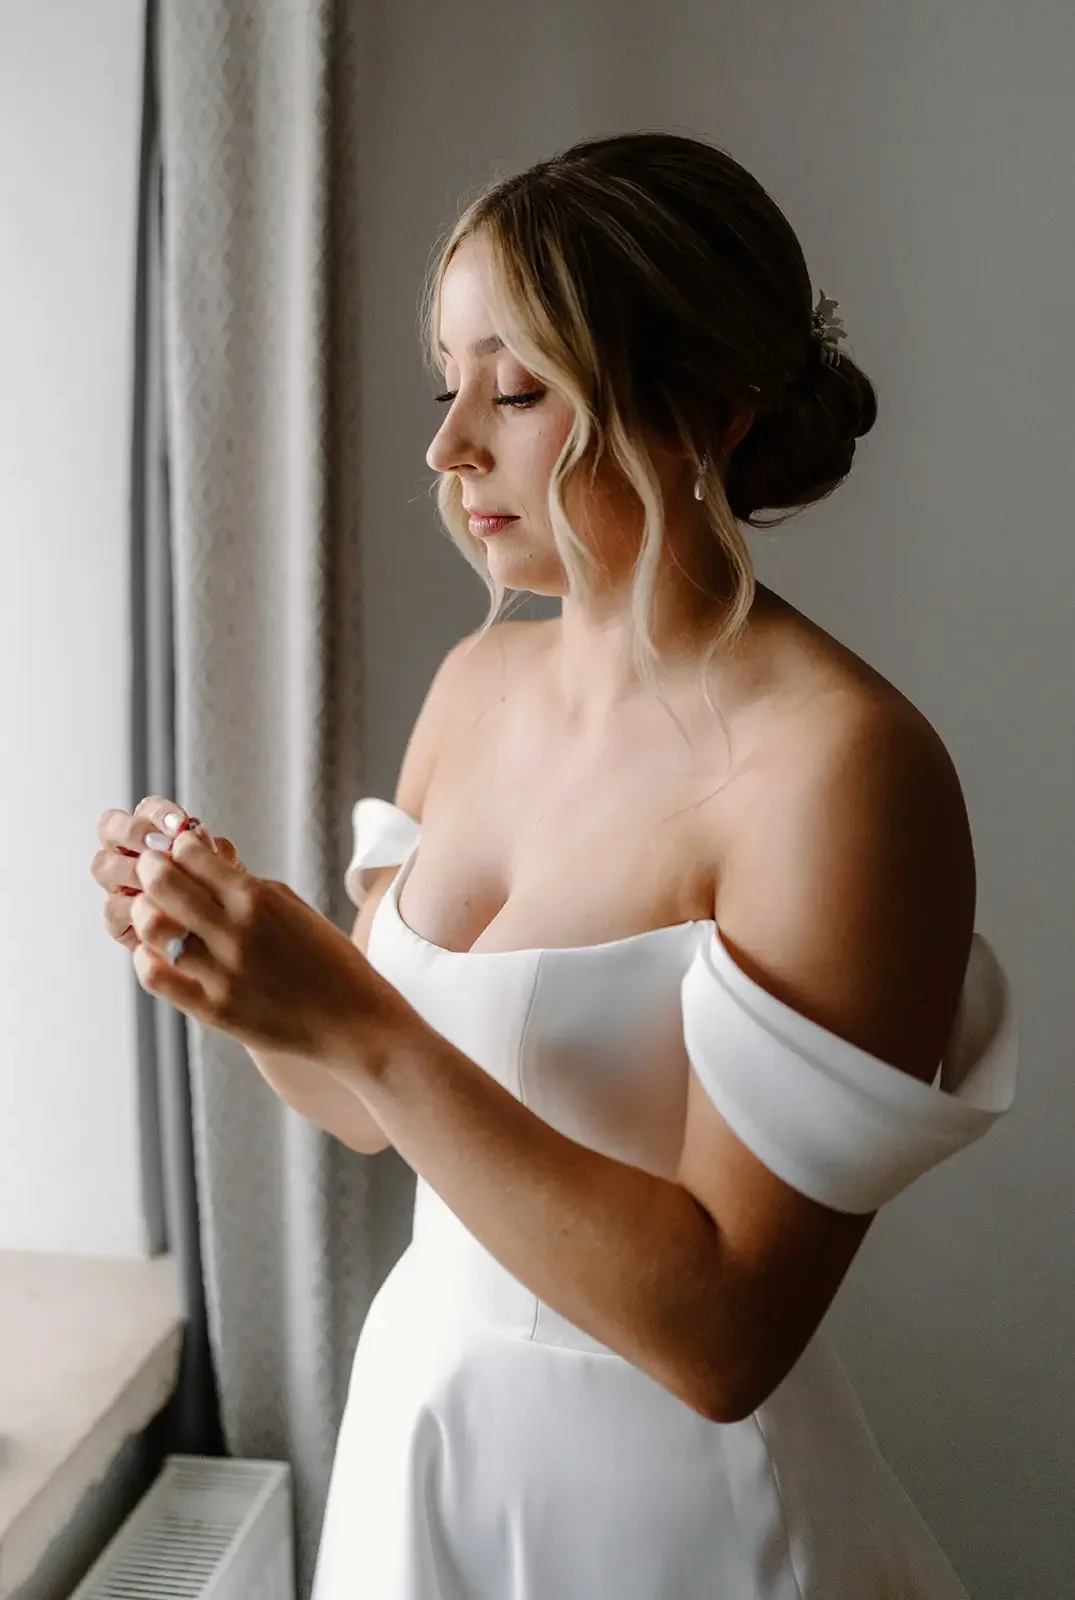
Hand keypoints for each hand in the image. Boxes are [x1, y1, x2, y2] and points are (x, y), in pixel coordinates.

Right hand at [92, 796, 228, 953]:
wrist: (221, 940)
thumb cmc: (221, 898)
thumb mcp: (225, 871)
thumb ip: (211, 852)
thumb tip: (196, 834)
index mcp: (154, 834)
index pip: (145, 809)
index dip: (158, 812)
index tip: (181, 824)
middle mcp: (129, 855)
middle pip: (110, 828)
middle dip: (134, 832)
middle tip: (161, 846)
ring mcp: (118, 886)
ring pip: (103, 866)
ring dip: (131, 869)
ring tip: (162, 881)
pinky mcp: (117, 921)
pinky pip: (112, 909)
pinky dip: (134, 910)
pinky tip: (159, 912)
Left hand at [125, 820, 402, 1064]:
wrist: (351, 1020)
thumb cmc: (326, 959)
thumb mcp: (292, 907)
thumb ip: (245, 886)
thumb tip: (200, 863)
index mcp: (258, 900)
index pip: (192, 855)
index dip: (177, 848)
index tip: (177, 852)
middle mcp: (236, 933)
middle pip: (162, 884)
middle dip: (151, 869)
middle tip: (151, 871)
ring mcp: (222, 974)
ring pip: (152, 928)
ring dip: (145, 912)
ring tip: (152, 912)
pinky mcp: (213, 1010)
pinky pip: (155, 977)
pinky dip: (146, 958)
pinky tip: (157, 952)